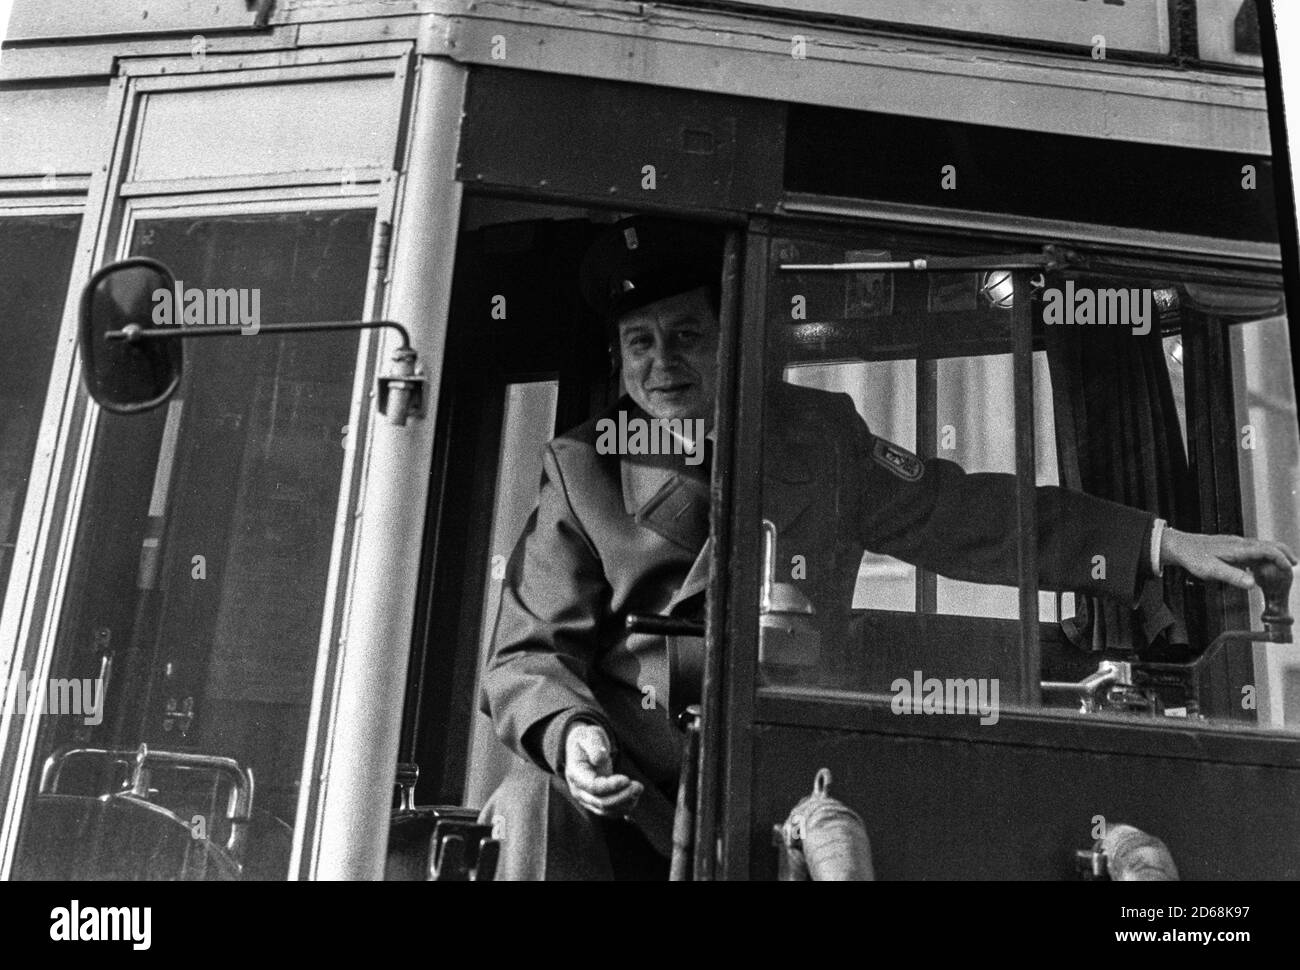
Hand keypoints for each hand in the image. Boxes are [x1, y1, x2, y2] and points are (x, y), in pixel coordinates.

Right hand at [563, 722, 643, 817]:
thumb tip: (600, 759)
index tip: (627, 779)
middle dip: (622, 796)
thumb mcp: (589, 735)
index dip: (610, 786)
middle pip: (600, 802)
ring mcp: (587, 798)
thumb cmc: (587, 739)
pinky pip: (610, 812)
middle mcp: (578, 790)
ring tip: (638, 788)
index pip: (592, 787)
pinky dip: (624, 807)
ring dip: (625, 803)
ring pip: (606, 810)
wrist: (583, 747)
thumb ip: (594, 745)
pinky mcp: (596, 802)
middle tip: (639, 785)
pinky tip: (634, 796)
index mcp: (575, 773)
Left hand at [1160, 529, 1296, 589]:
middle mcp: (1240, 543)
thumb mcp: (1211, 570)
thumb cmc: (1194, 557)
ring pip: (1262, 545)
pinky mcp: (1232, 546)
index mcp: (1239, 548)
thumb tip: (1252, 583)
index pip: (1267, 550)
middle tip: (1294, 565)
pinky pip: (1253, 548)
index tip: (1290, 568)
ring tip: (1283, 565)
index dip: (1281, 559)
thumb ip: (1232, 576)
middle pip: (1269, 544)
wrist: (1180, 545)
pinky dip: (1264, 555)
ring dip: (1275, 553)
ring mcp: (1236, 543)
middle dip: (1284, 553)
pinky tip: (1261, 565)